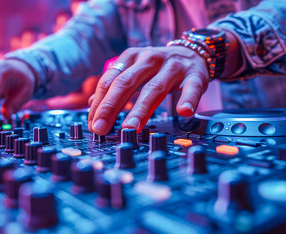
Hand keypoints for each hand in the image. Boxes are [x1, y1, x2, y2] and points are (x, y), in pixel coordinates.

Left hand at [88, 46, 208, 134]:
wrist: (193, 53)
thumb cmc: (159, 67)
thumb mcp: (134, 71)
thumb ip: (114, 86)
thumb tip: (90, 104)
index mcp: (130, 57)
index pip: (109, 81)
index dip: (99, 103)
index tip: (92, 124)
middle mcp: (149, 59)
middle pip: (126, 83)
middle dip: (111, 107)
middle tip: (101, 128)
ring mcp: (172, 67)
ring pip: (154, 89)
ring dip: (140, 109)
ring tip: (130, 127)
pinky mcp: (195, 75)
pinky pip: (191, 88)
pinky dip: (188, 99)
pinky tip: (183, 111)